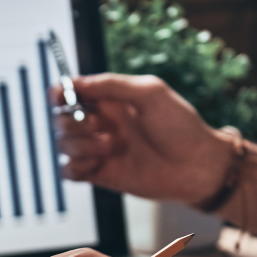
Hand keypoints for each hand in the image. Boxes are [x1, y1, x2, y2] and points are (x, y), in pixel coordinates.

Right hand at [52, 74, 234, 204]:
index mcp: (111, 100)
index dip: (60, 92)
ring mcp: (99, 150)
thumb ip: (112, 84)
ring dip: (79, 144)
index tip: (61, 96)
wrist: (196, 166)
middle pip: (61, 118)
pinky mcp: (101, 174)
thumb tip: (78, 82)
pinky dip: (74, 167)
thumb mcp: (150, 92)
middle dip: (71, 121)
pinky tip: (94, 164)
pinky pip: (69, 171)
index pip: (71, 92)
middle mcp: (102, 124)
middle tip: (97, 124)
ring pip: (64, 144)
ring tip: (109, 146)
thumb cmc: (181, 127)